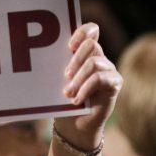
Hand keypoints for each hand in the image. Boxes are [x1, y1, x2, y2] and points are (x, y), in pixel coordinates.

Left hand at [57, 23, 121, 148]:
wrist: (74, 125)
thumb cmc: (62, 101)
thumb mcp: (56, 81)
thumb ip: (56, 66)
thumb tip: (40, 56)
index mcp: (84, 53)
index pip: (91, 31)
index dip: (82, 32)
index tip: (69, 46)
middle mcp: (98, 57)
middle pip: (91, 44)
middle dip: (75, 59)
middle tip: (65, 75)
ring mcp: (108, 69)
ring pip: (94, 62)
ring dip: (78, 78)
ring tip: (67, 93)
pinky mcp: (114, 83)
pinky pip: (100, 78)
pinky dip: (85, 89)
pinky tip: (76, 99)